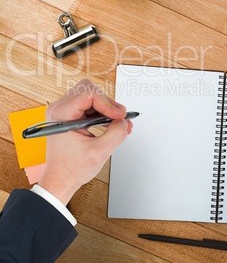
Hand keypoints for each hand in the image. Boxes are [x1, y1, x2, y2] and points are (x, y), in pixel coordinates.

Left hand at [38, 79, 131, 204]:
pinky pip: (90, 105)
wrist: (61, 179)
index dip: (107, 102)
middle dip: (107, 102)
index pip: (87, 94)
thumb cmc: (71, 169)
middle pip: (89, 90)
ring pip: (91, 96)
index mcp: (60, 114)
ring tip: (118, 122)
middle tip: (119, 117)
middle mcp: (60, 109)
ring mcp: (64, 111)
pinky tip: (111, 124)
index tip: (118, 115)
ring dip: (107, 107)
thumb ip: (115, 134)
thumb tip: (123, 121)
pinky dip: (103, 112)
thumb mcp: (99, 152)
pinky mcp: (71, 115)